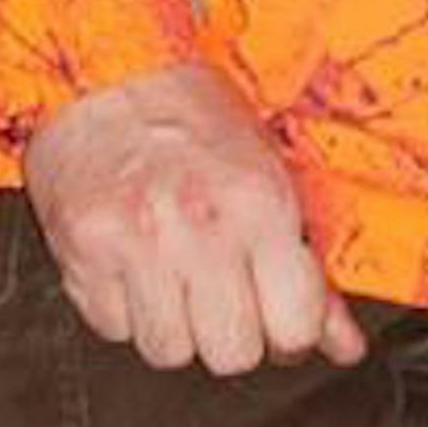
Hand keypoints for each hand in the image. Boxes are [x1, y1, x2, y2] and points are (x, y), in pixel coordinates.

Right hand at [23, 62, 367, 374]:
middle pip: (232, 354)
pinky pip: (115, 331)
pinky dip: (128, 310)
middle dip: (234, 331)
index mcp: (258, 202)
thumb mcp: (270, 174)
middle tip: (226, 288)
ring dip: (177, 326)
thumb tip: (344, 345)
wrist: (107, 72)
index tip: (280, 312)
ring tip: (177, 269)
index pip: (294, 328)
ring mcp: (136, 244)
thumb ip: (310, 267)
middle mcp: (198, 226)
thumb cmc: (194, 117)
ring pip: (170, 353)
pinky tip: (136, 264)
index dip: (291, 331)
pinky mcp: (83, 256)